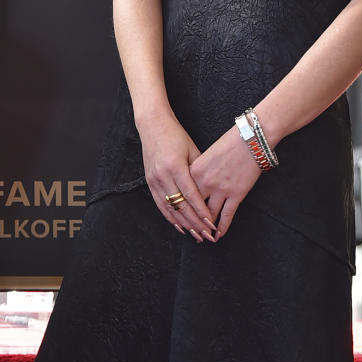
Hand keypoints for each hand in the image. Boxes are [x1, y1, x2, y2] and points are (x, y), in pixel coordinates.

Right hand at [137, 112, 215, 241]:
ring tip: (196, 236)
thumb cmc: (176, 135)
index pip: (191, 195)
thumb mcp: (192, 149)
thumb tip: (210, 191)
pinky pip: (161, 205)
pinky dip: (171, 218)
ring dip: (184, 224)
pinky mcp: (149, 182)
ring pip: (170, 209)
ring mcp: (154, 180)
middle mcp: (162, 176)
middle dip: (195, 223)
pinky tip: (180, 226)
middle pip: (181, 206)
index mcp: (175, 166)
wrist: (152, 126)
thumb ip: (200, 171)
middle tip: (207, 236)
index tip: (212, 224)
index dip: (201, 212)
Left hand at [189, 125, 263, 238]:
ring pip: (208, 215)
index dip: (179, 210)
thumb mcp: (205, 155)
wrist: (250, 138)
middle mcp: (204, 182)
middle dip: (191, 224)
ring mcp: (221, 190)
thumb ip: (196, 171)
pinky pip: (227, 215)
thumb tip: (190, 186)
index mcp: (193, 171)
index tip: (178, 220)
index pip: (182, 195)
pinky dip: (222, 227)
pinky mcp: (236, 194)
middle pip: (193, 208)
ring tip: (203, 237)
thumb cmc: (228, 143)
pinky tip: (218, 235)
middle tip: (189, 234)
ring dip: (205, 229)